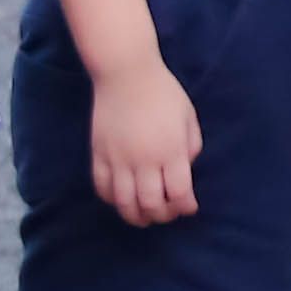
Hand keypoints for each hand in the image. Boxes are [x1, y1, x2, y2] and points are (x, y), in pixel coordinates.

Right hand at [92, 59, 201, 225]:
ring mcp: (119, 159)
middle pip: (152, 204)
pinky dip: (113, 200)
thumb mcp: (188, 116)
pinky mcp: (99, 154)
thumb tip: (186, 170)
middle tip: (167, 213)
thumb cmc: (162, 92)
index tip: (189, 207)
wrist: (125, 73)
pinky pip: (103, 188)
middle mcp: (144, 159)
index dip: (186, 207)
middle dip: (163, 216)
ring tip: (144, 217)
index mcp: (171, 150)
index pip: (180, 193)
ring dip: (136, 216)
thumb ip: (191, 145)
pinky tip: (122, 199)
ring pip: (125, 203)